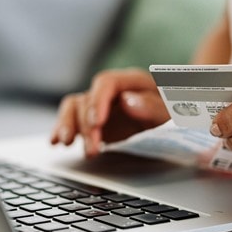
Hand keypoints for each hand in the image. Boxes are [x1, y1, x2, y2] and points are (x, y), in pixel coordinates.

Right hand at [50, 68, 169, 156]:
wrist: (175, 119)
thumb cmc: (175, 111)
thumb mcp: (171, 110)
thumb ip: (152, 106)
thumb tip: (127, 101)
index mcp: (131, 81)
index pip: (106, 83)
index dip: (98, 101)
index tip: (96, 122)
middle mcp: (111, 91)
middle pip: (87, 99)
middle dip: (86, 126)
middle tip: (93, 149)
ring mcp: (99, 105)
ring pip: (73, 108)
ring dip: (68, 126)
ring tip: (66, 144)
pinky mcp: (93, 121)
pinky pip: (71, 120)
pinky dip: (62, 130)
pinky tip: (55, 142)